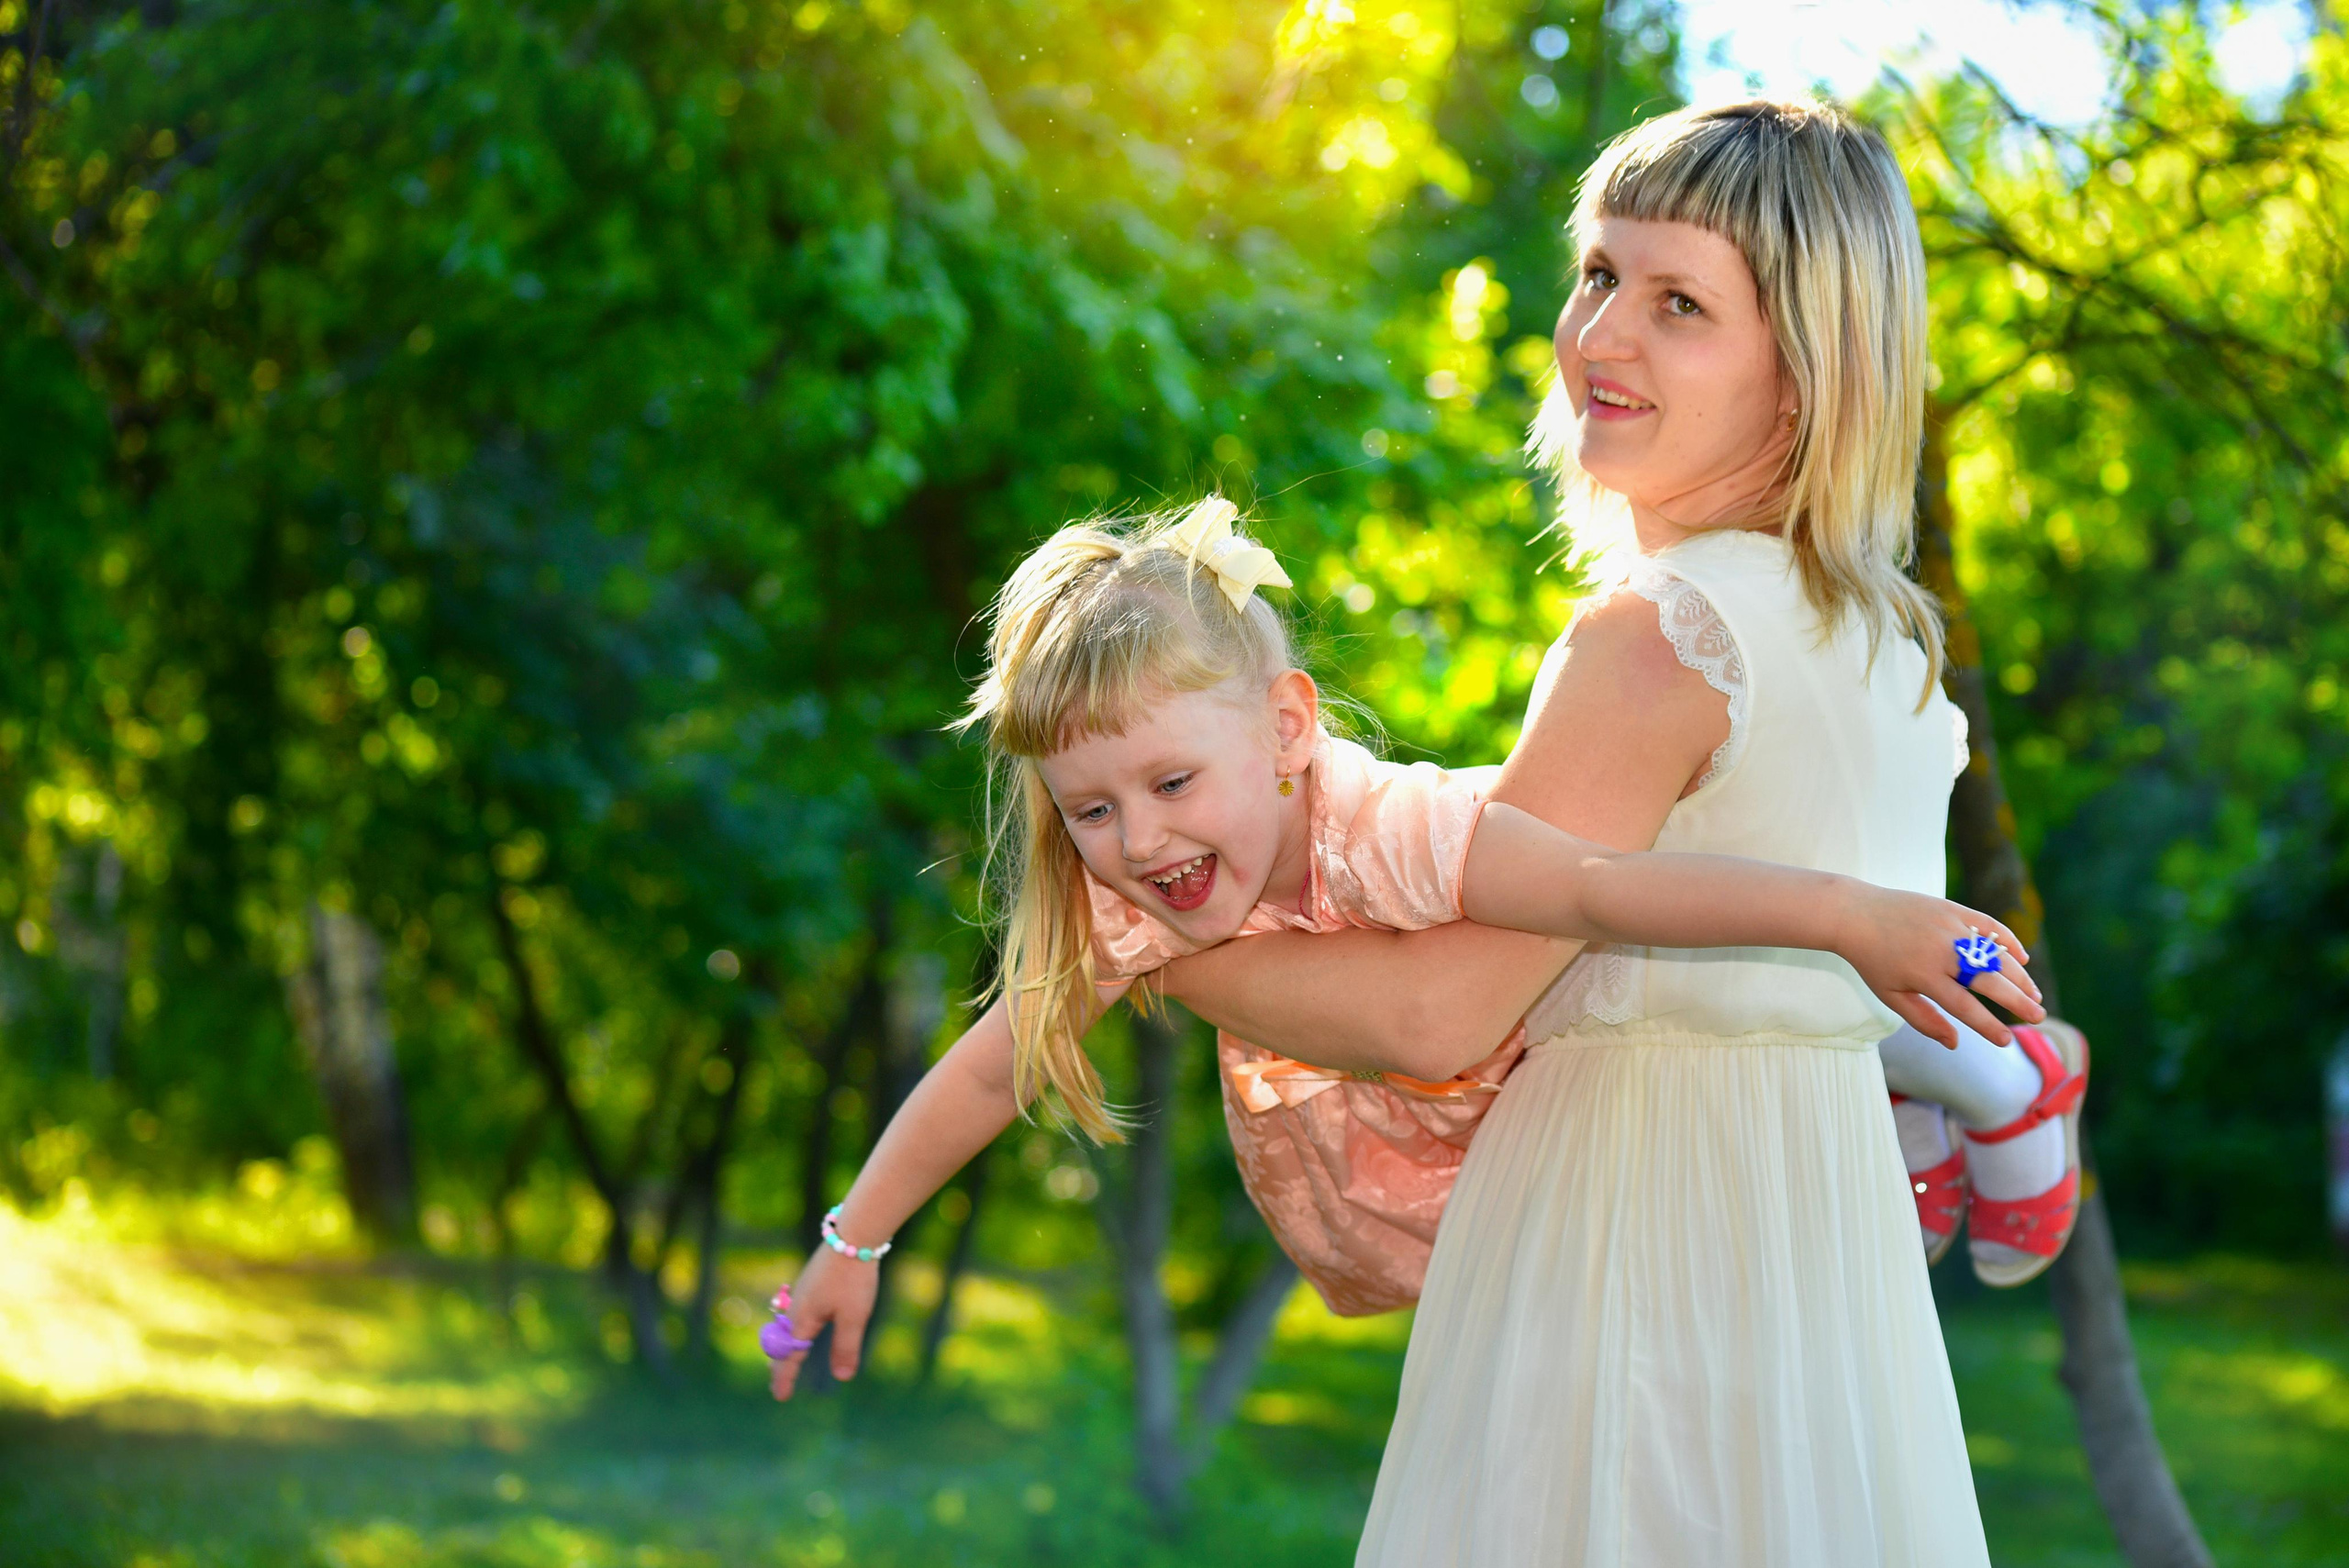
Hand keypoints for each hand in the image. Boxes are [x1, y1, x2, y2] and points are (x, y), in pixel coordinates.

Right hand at [767, 1245, 876, 1400]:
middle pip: (782, 1342)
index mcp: (803, 1319)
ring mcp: (802, 1292)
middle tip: (776, 1384)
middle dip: (779, 1365)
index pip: (790, 1357)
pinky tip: (801, 1325)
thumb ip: (846, 1347)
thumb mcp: (854, 1317)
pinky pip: (794, 1313)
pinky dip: (791, 1329)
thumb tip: (841, 1377)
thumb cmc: (853, 1278)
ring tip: (786, 1358)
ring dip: (784, 1346)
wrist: (853, 1235)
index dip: (785, 1378)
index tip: (780, 1397)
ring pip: (786, 1326)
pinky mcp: (810, 1281)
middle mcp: (796, 1307)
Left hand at [1841, 887, 2043, 1047]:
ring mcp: (1950, 927)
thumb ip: (1924, 1020)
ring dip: (2019, 976)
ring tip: (2034, 995)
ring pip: (1996, 954)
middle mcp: (1941, 951)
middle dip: (2018, 1001)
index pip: (1964, 1007)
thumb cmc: (1872, 960)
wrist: (1856, 914)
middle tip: (2038, 1016)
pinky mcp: (1953, 909)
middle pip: (1989, 980)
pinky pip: (1989, 926)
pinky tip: (2022, 959)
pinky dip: (2009, 941)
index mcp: (1924, 976)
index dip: (1987, 1025)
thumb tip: (1955, 1044)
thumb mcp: (1890, 995)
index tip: (2006, 1040)